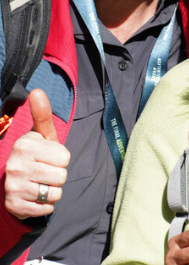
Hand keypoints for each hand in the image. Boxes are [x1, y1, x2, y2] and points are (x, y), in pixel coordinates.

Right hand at [4, 89, 70, 218]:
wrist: (15, 181)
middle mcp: (16, 165)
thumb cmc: (37, 154)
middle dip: (58, 175)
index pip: (65, 157)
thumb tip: (36, 91)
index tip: (49, 156)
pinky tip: (35, 196)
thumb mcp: (42, 134)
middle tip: (46, 171)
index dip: (61, 158)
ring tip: (41, 183)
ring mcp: (13, 186)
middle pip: (62, 176)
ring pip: (55, 193)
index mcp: (24, 145)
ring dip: (53, 190)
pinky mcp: (15, 206)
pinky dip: (46, 205)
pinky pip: (46, 208)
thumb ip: (43, 114)